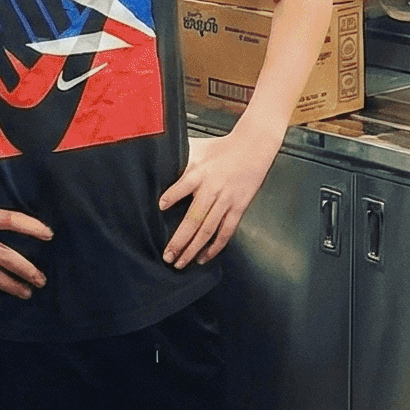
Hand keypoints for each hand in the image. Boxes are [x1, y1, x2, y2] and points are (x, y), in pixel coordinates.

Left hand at [158, 129, 276, 267]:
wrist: (253, 147)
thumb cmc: (221, 147)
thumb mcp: (197, 148)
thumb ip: (178, 157)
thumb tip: (156, 161)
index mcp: (200, 173)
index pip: (184, 185)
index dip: (172, 196)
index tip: (161, 206)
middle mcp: (213, 189)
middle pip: (194, 218)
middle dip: (179, 240)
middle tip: (167, 256)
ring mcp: (226, 201)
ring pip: (208, 230)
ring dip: (193, 248)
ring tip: (180, 262)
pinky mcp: (238, 208)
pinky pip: (226, 231)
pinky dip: (215, 247)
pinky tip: (204, 257)